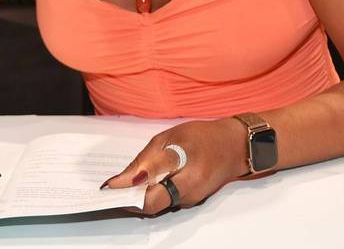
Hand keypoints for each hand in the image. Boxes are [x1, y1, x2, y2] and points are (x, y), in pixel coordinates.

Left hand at [101, 119, 248, 214]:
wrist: (236, 145)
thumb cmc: (205, 136)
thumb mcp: (171, 138)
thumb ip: (146, 161)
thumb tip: (121, 181)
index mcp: (187, 177)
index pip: (147, 199)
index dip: (125, 196)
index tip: (107, 189)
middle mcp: (189, 195)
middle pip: (151, 206)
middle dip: (129, 198)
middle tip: (113, 187)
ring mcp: (191, 200)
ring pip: (158, 204)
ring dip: (140, 194)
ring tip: (127, 179)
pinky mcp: (191, 200)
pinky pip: (166, 200)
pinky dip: (153, 192)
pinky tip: (146, 179)